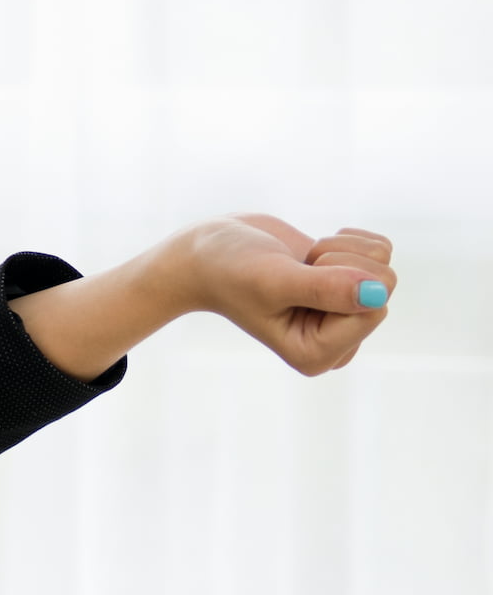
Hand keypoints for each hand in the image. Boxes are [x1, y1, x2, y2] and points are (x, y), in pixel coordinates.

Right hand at [177, 214, 395, 375]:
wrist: (209, 249)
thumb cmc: (229, 269)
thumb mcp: (272, 280)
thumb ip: (324, 289)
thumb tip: (378, 294)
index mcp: (317, 354)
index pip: (374, 310)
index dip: (341, 279)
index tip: (300, 273)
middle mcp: (337, 339)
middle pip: (384, 288)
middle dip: (341, 262)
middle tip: (299, 267)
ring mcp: (345, 313)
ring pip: (383, 268)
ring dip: (340, 251)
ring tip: (300, 262)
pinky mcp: (349, 285)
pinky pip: (380, 253)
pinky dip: (347, 240)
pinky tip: (312, 252)